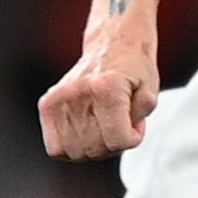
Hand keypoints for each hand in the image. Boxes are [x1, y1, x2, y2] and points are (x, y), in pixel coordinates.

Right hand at [38, 25, 160, 159]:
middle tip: (119, 125)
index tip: (135, 126)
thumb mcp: (150, 93)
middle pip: (96, 149)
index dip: (132, 139)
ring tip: (102, 127)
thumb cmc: (133, 68)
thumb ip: (138, 121)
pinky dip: (71, 147)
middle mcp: (79, 92)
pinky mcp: (47, 104)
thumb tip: (119, 138)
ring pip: (75, 153)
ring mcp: (60, 98)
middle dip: (113, 145)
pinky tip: (84, 131)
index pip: (118, 139)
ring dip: (93, 147)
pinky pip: (55, 148)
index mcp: (107, 86)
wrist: (110, 44)